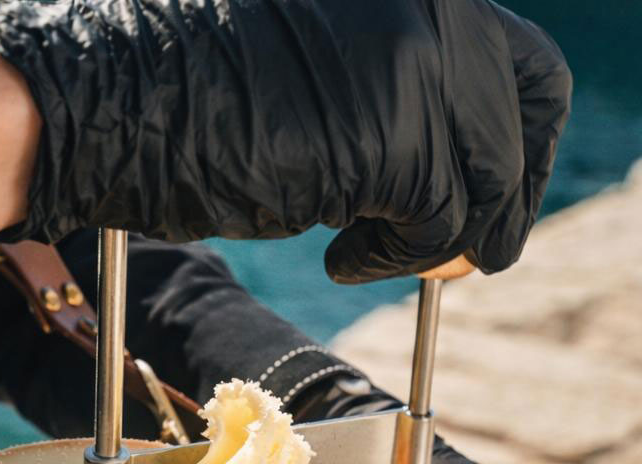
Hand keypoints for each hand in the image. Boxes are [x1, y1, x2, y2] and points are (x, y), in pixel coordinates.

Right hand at [0, 0, 570, 279]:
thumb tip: (456, 158)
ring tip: (369, 255)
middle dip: (506, 199)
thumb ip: (395, 88)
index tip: (482, 196)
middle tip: (458, 255)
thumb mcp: (316, 63)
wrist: (108, 96)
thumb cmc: (183, 82)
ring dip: (444, 240)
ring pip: (490, 182)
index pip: (524, 64)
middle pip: (533, 115)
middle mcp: (434, 5)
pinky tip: (342, 260)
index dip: (517, 142)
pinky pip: (441, 225)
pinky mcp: (394, 134)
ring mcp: (419, 63)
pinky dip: (399, 260)